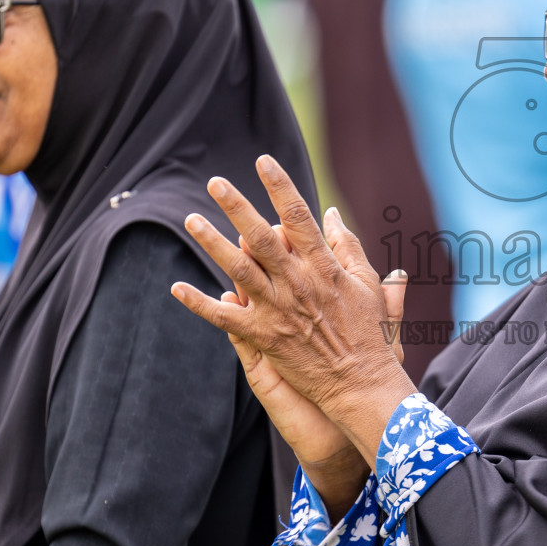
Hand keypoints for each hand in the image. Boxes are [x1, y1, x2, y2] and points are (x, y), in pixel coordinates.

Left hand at [171, 155, 417, 465]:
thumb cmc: (370, 332)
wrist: (360, 383)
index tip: (263, 162)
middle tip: (215, 182)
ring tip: (191, 219)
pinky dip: (199, 303)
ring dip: (213, 244)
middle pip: (262, 237)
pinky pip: (225, 317)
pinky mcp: (264, 338)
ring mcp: (279, 311)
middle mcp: (299, 285)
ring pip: (239, 270)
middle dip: (237, 207)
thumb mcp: (366, 283)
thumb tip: (332, 213)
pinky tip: (176, 287)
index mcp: (325, 268)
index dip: (280, 187)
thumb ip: (348, 246)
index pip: (299, 217)